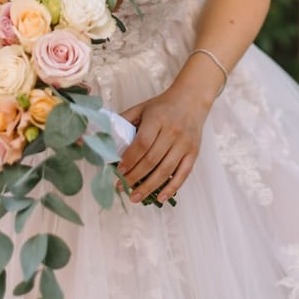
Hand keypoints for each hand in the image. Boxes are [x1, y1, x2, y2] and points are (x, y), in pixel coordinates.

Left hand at [118, 86, 209, 203]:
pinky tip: (159, 198)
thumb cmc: (163, 106)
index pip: (142, 143)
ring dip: (149, 187)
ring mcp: (184, 143)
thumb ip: (124, 120)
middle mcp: (172, 131)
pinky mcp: (194, 153)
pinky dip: (171, 188)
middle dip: (135, 177)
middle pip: (152, 160)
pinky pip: (183, 174)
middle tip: (121, 187)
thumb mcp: (142, 108)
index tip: (119, 171)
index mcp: (157, 119)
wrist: (191, 100)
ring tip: (135, 197)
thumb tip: (105, 137)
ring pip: (166, 170)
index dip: (130, 159)